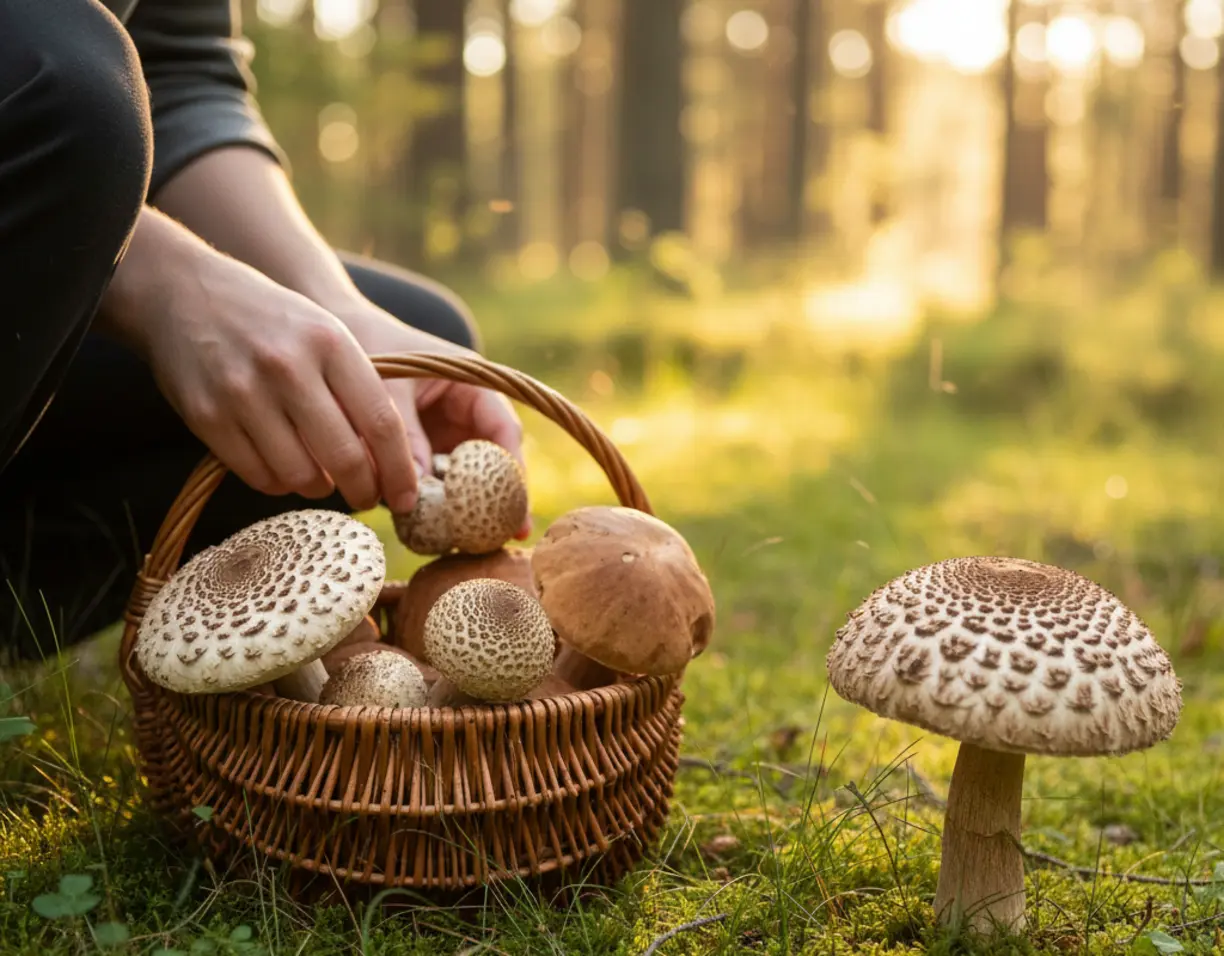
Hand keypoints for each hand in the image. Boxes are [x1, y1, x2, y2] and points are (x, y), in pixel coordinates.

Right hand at [99, 211, 421, 512]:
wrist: (184, 293)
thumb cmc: (273, 322)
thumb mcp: (326, 334)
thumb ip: (358, 389)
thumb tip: (391, 463)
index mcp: (330, 343)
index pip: (381, 422)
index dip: (398, 469)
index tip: (406, 496)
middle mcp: (288, 367)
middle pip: (345, 457)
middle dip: (363, 491)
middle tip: (367, 499)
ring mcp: (244, 393)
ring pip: (300, 475)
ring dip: (318, 488)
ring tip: (321, 478)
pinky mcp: (207, 416)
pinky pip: (258, 476)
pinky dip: (279, 483)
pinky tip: (284, 468)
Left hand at [334, 303, 529, 537]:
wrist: (331, 341)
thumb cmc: (367, 349)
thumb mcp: (384, 387)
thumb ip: (402, 433)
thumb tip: (418, 488)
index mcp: (471, 382)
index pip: (502, 428)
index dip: (512, 467)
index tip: (513, 502)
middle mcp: (467, 410)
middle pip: (494, 459)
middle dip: (502, 497)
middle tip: (511, 535)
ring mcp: (447, 432)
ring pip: (467, 475)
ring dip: (468, 506)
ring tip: (475, 542)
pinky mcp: (425, 450)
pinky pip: (438, 482)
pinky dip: (437, 504)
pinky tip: (437, 532)